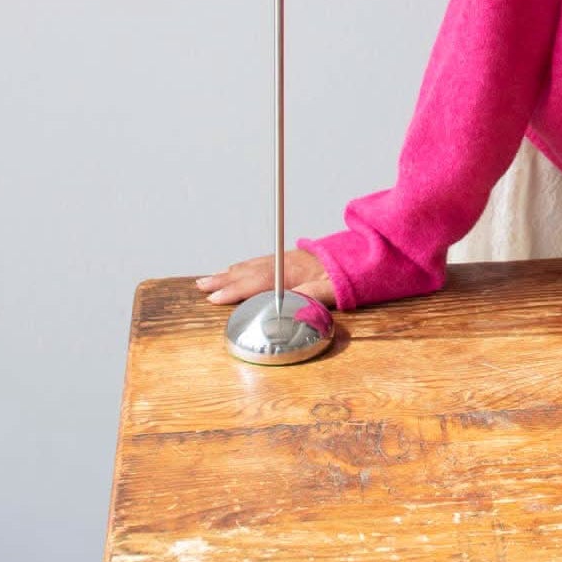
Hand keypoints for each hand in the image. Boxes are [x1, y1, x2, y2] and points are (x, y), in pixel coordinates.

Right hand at [195, 248, 335, 307]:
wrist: (360, 254)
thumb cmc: (346, 275)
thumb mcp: (334, 289)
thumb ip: (312, 297)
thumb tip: (291, 307)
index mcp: (293, 272)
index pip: (258, 281)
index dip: (235, 290)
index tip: (214, 297)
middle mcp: (285, 263)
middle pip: (250, 271)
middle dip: (224, 279)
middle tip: (200, 286)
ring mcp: (287, 259)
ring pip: (253, 265)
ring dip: (230, 273)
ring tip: (209, 279)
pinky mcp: (290, 259)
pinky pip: (260, 263)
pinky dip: (244, 267)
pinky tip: (236, 271)